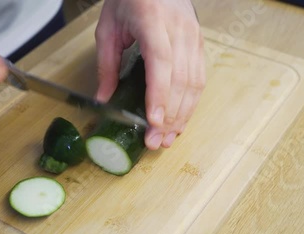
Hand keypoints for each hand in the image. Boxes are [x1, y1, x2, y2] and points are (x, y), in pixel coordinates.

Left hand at [95, 0, 205, 149]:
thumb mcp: (108, 28)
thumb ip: (107, 65)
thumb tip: (104, 99)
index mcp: (153, 21)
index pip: (161, 62)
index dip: (159, 94)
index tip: (154, 121)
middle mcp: (179, 30)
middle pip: (180, 79)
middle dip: (169, 116)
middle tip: (156, 142)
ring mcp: (193, 36)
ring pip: (194, 83)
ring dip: (183, 114)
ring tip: (168, 138)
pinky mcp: (199, 43)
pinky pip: (199, 78)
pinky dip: (191, 102)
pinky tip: (181, 119)